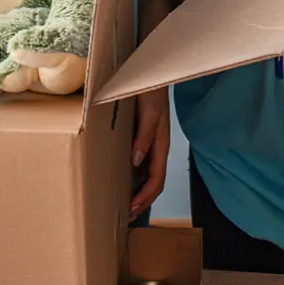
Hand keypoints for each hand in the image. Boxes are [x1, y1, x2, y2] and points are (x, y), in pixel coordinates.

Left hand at [129, 88, 170, 218]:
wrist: (150, 69)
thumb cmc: (150, 87)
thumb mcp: (149, 109)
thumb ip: (145, 134)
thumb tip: (137, 160)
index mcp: (161, 143)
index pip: (157, 179)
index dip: (146, 197)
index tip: (132, 209)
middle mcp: (157, 146)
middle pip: (154, 182)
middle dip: (143, 201)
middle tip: (126, 216)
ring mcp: (150, 142)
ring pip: (147, 175)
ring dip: (138, 191)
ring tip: (124, 203)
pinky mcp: (142, 136)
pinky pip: (140, 163)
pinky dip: (133, 176)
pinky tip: (122, 178)